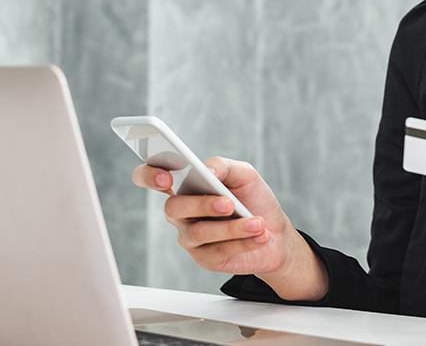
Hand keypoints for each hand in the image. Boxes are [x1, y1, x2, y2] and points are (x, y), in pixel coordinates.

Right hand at [131, 156, 306, 281]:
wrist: (275, 233)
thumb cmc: (253, 199)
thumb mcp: (244, 175)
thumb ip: (223, 166)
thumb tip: (206, 169)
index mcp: (184, 186)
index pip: (150, 177)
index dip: (149, 176)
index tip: (166, 178)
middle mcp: (180, 212)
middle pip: (173, 207)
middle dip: (201, 204)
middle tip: (228, 203)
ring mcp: (189, 237)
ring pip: (200, 232)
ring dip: (232, 227)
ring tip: (257, 223)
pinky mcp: (204, 258)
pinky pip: (218, 250)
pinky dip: (243, 242)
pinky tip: (260, 235)